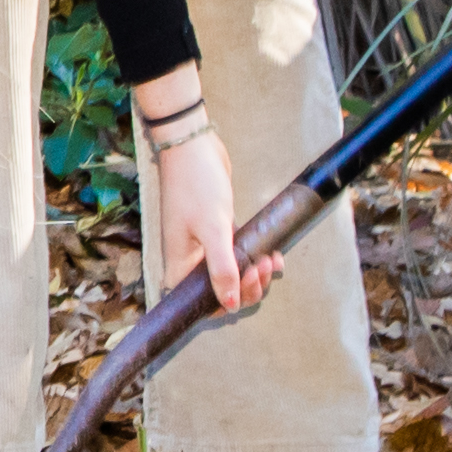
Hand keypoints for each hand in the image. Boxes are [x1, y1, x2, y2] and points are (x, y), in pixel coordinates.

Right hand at [143, 110, 271, 323]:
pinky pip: (238, 255)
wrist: (192, 147)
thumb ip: (222, 269)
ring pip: (233, 274)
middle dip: (248, 286)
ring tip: (270, 259)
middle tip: (263, 266)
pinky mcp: (217, 232)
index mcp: (179, 266)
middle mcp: (189, 261)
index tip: (249, 279)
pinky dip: (254, 258)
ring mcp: (204, 247)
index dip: (229, 301)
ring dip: (255, 273)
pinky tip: (271, 253)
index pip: (203, 302)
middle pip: (222, 291)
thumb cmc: (196, 186)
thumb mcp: (213, 229)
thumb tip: (229, 304)